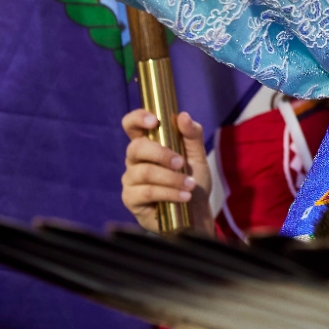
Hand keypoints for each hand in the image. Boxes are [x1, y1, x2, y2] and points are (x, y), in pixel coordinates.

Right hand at [120, 108, 214, 234]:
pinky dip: (169, 193)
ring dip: (171, 178)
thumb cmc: (193, 181)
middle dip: (161, 153)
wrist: (196, 213)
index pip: (132, 125)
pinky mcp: (131, 199)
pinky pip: (147, 192)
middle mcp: (134, 160)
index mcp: (148, 144)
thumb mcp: (198, 156)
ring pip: (145, 172)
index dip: (138, 118)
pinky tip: (184, 196)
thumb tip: (183, 116)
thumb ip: (192, 135)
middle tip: (181, 163)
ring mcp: (130, 180)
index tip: (155, 120)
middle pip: (136, 147)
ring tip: (190, 185)